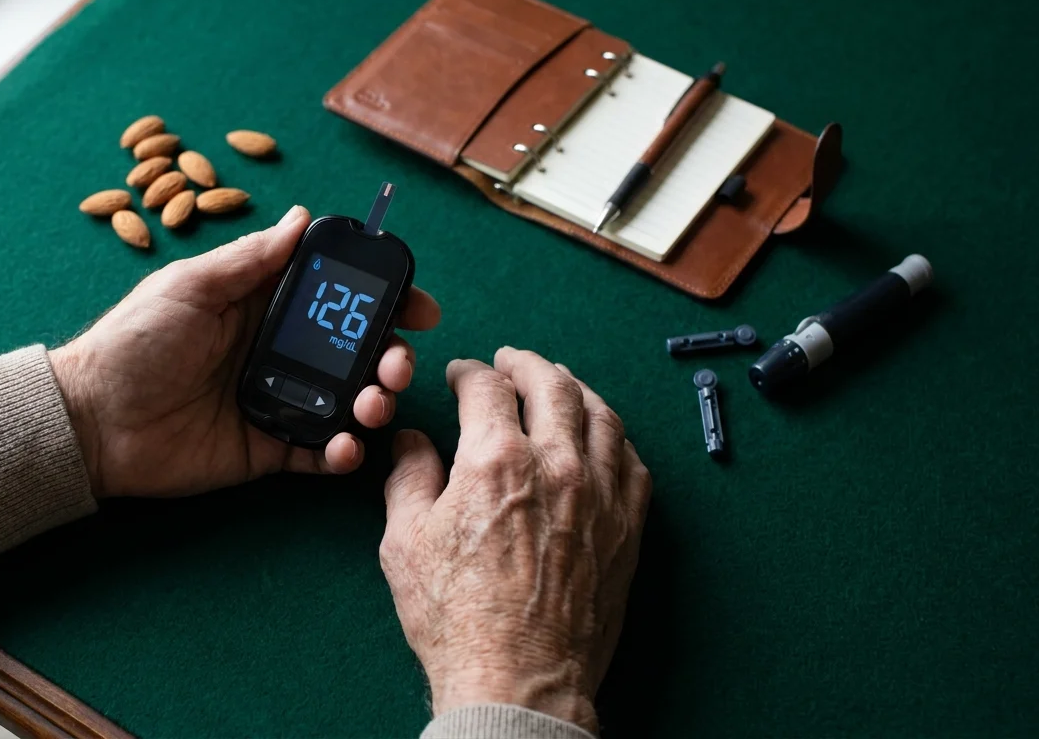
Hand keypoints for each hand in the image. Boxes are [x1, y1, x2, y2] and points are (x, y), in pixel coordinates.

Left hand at [49, 205, 441, 497]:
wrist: (92, 421)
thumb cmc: (133, 342)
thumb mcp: (190, 287)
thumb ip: (250, 259)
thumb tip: (303, 216)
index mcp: (263, 305)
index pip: (336, 297)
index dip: (381, 298)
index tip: (417, 306)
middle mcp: (278, 351)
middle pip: (356, 352)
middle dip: (391, 355)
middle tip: (396, 364)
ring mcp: (278, 401)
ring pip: (348, 402)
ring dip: (375, 402)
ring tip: (371, 406)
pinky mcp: (268, 450)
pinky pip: (319, 454)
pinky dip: (343, 453)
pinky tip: (345, 447)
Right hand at [378, 347, 650, 731]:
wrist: (517, 678)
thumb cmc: (457, 618)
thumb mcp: (405, 542)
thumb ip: (408, 479)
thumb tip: (410, 444)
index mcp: (495, 460)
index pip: (487, 388)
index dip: (470, 372)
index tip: (462, 374)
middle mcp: (556, 465)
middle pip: (552, 385)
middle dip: (527, 364)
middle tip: (512, 361)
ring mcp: (599, 495)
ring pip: (601, 415)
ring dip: (577, 389)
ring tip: (561, 384)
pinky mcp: (626, 528)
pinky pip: (633, 463)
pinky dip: (615, 437)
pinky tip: (602, 438)